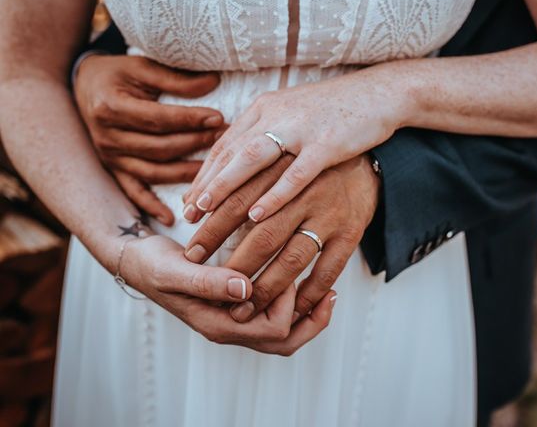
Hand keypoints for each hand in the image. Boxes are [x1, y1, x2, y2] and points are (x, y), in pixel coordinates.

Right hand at [74, 54, 224, 224]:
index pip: (159, 119)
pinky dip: (151, 207)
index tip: (218, 118)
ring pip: (153, 172)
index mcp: (112, 108)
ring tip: (215, 170)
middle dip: (195, 145)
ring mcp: (110, 158)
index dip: (190, 120)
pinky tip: (171, 218)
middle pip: (159, 148)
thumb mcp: (142, 67)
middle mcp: (108, 137)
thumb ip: (175, 79)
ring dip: (186, 173)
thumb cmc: (119, 75)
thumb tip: (214, 82)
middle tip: (224, 139)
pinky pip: (134, 192)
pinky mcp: (114, 170)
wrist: (85, 86)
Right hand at [122, 235, 336, 354]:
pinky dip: (294, 305)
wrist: (138, 261)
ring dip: (307, 315)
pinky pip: (273, 317)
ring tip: (327, 290)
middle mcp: (229, 328)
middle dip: (311, 319)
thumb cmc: (152, 266)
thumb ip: (207, 282)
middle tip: (330, 291)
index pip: (272, 330)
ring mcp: (234, 319)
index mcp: (217, 324)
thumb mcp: (173, 271)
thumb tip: (245, 288)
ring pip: (283, 334)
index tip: (287, 265)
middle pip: (284, 342)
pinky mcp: (236, 306)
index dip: (288, 301)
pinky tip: (303, 282)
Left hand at [182, 66, 402, 223]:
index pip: (226, 144)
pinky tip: (256, 215)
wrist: (379, 94)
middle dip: (206, 184)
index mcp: (266, 107)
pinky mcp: (327, 143)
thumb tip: (241, 160)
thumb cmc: (334, 110)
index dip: (204, 174)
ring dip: (226, 185)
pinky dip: (274, 195)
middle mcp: (277, 114)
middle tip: (187, 214)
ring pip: (253, 159)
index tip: (189, 201)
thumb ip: (267, 132)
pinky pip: (296, 173)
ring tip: (205, 211)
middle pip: (231, 153)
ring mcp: (301, 128)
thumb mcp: (292, 114)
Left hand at [184, 154, 379, 322]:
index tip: (190, 254)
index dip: (211, 229)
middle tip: (212, 288)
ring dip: (267, 287)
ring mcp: (330, 215)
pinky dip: (309, 292)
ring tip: (245, 308)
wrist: (365, 159)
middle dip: (234, 265)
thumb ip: (235, 167)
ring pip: (293, 258)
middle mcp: (306, 192)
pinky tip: (292, 308)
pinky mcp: (351, 232)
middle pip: (263, 235)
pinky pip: (328, 270)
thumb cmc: (306, 157)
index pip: (238, 202)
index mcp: (283, 170)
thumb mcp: (273, 150)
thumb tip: (191, 197)